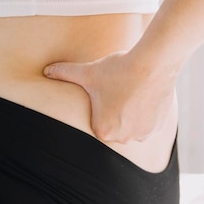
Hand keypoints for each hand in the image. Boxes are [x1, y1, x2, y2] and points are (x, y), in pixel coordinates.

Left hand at [43, 51, 177, 142]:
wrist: (152, 65)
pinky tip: (143, 96)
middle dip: (115, 114)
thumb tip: (45, 70)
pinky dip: (145, 113)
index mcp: (103, 131)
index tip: (104, 95)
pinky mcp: (158, 127)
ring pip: (131, 126)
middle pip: (114, 127)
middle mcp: (123, 138)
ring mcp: (142, 134)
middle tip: (118, 93)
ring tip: (130, 94)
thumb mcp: (88, 72)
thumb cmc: (118, 70)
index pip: (97, 122)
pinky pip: (147, 124)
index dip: (100, 107)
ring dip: (130, 116)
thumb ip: (64, 73)